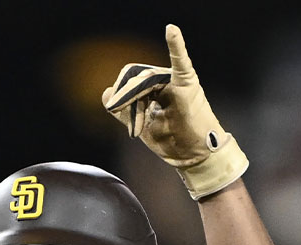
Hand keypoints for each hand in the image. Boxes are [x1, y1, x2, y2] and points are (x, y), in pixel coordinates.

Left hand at [101, 25, 247, 199]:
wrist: (194, 157)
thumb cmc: (173, 140)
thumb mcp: (140, 125)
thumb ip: (122, 110)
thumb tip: (106, 93)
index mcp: (155, 86)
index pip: (129, 81)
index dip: (122, 101)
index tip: (131, 127)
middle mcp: (166, 79)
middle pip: (134, 79)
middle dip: (128, 105)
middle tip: (135, 129)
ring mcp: (176, 80)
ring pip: (144, 81)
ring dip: (136, 106)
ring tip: (142, 128)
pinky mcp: (187, 84)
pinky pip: (180, 62)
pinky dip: (176, 45)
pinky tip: (172, 31)